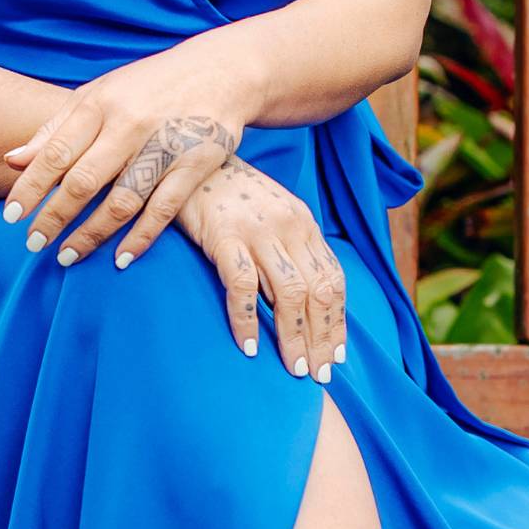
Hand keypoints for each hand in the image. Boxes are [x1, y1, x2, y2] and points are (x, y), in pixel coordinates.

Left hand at [0, 36, 260, 264]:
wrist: (220, 71)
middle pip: (84, 181)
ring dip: (91, 234)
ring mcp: (165, 145)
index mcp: (99, 104)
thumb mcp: (99, 94)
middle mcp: (129, 123)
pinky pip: (163, 210)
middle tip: (33, 244)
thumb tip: (12, 162)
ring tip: (67, 255)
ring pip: (121, 201)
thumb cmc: (148, 87)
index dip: (30, 188)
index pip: (55, 152)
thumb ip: (56, 128)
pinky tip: (120, 258)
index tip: (10, 218)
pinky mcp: (196, 164)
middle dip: (54, 216)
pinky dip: (140, 238)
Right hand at [172, 155, 346, 380]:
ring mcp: (257, 230)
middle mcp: (289, 226)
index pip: (333, 280)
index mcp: (304, 223)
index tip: (335, 355)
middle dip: (322, 339)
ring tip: (292, 368)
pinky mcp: (224, 235)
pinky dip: (247, 320)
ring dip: (293, 336)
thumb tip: (299, 300)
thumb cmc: (227, 195)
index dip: (338, 322)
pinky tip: (248, 346)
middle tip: (318, 375)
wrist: (190, 153)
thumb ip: (287, 249)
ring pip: (289, 293)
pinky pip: (242, 285)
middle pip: (318, 292)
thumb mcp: (270, 215)